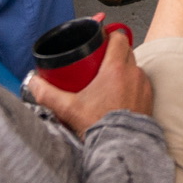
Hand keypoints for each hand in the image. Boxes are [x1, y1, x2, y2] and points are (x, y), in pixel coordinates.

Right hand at [25, 27, 151, 136]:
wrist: (122, 148)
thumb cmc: (100, 127)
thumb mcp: (68, 108)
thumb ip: (47, 94)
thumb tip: (34, 82)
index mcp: (116, 69)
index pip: (118, 38)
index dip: (109, 34)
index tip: (99, 39)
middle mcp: (134, 73)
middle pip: (126, 51)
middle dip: (113, 52)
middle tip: (98, 62)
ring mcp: (144, 86)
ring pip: (134, 67)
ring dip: (123, 69)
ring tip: (107, 80)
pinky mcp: (149, 99)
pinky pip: (140, 83)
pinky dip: (131, 85)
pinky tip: (119, 95)